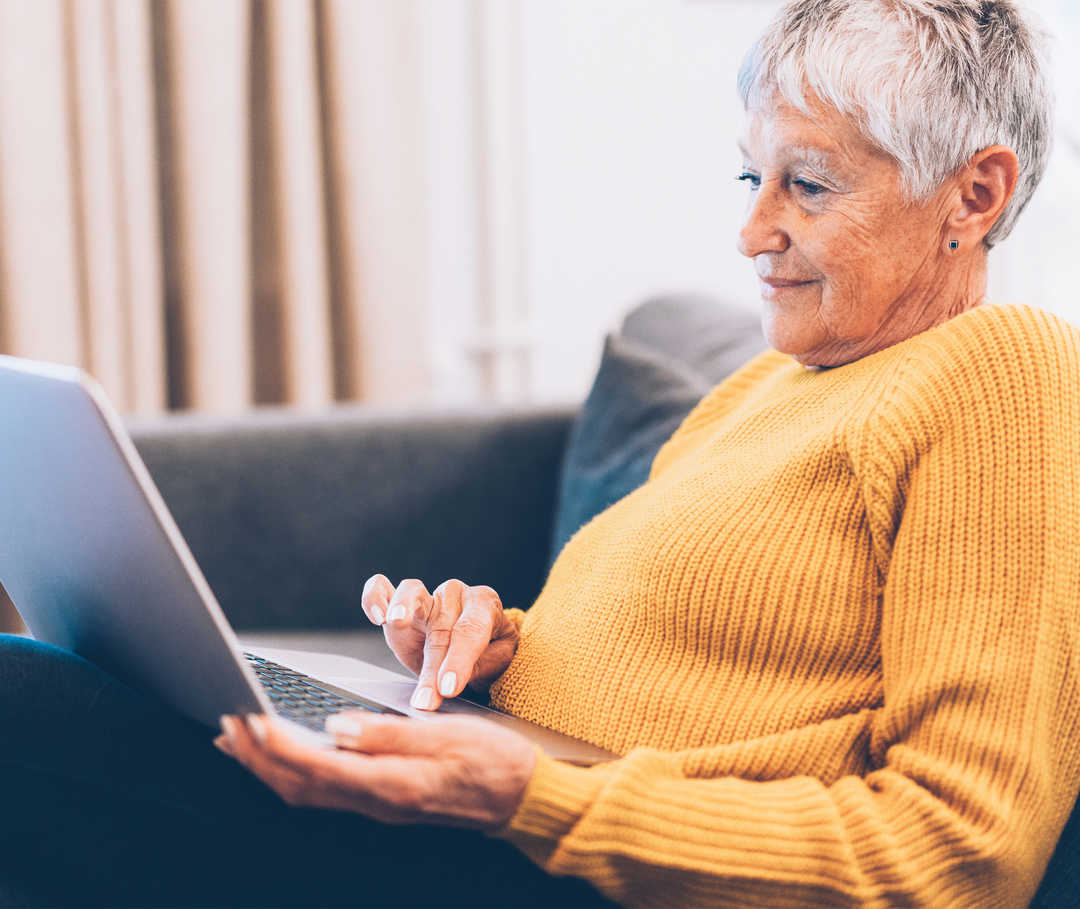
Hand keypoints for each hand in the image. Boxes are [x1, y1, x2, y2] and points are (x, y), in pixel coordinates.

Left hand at [214, 711, 535, 829]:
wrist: (522, 799)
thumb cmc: (493, 761)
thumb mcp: (448, 736)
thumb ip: (389, 734)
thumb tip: (336, 727)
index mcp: (392, 783)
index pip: (317, 766)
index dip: (275, 745)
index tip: (248, 720)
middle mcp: (378, 801)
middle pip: (300, 787)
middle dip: (256, 758)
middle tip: (226, 724)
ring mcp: (379, 805)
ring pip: (307, 792)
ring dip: (268, 767)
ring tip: (241, 740)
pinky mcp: (384, 800)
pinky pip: (325, 791)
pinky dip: (294, 773)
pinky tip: (287, 756)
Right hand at [360, 575, 517, 710]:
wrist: (472, 645)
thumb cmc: (487, 650)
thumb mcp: (497, 660)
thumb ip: (483, 664)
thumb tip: (456, 678)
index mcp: (484, 604)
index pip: (471, 630)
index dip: (459, 660)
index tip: (448, 688)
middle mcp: (455, 593)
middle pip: (441, 625)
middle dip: (432, 665)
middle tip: (426, 698)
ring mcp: (426, 595)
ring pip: (413, 592)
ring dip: (403, 607)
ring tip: (396, 621)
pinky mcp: (398, 603)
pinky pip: (382, 588)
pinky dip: (375, 597)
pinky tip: (377, 615)